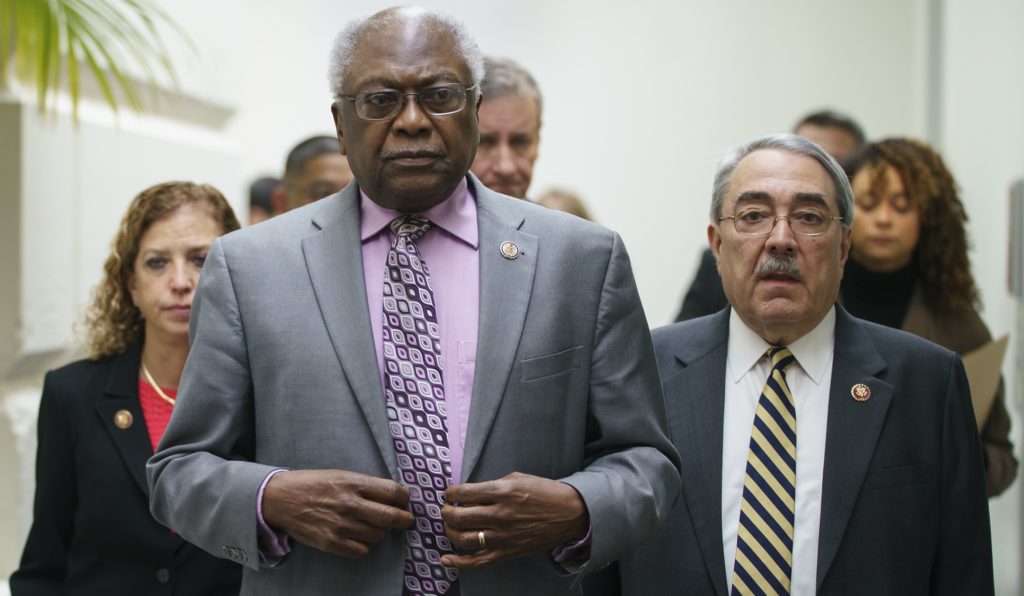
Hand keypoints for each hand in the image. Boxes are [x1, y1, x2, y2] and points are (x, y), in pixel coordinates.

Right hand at [262, 469, 413, 557]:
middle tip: (406, 520)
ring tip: (371, 526)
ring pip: (378, 535)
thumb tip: (393, 496)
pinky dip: (364, 546)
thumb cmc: (313, 484)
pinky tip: (358, 537)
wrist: (281, 498)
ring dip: (379, 532)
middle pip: (391, 517)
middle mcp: (349, 504)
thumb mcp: (340, 475)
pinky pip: (361, 551)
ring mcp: (340, 525)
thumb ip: (365, 485)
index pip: (392, 491)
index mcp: (353, 483)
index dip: (404, 498)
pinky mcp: (331, 542)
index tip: (405, 501)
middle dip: (404, 520)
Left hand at [440, 471, 588, 568]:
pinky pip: (478, 562)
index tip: (449, 494)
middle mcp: (499, 515)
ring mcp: (503, 536)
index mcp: (502, 492)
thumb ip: (492, 486)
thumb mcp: (517, 478)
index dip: (450, 493)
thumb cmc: (544, 492)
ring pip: (463, 538)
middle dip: (446, 512)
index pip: (463, 493)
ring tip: (450, 525)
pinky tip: (446, 558)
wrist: (569, 513)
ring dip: (449, 531)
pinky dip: (459, 562)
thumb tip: (469, 494)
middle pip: (458, 516)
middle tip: (447, 509)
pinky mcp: (507, 552)